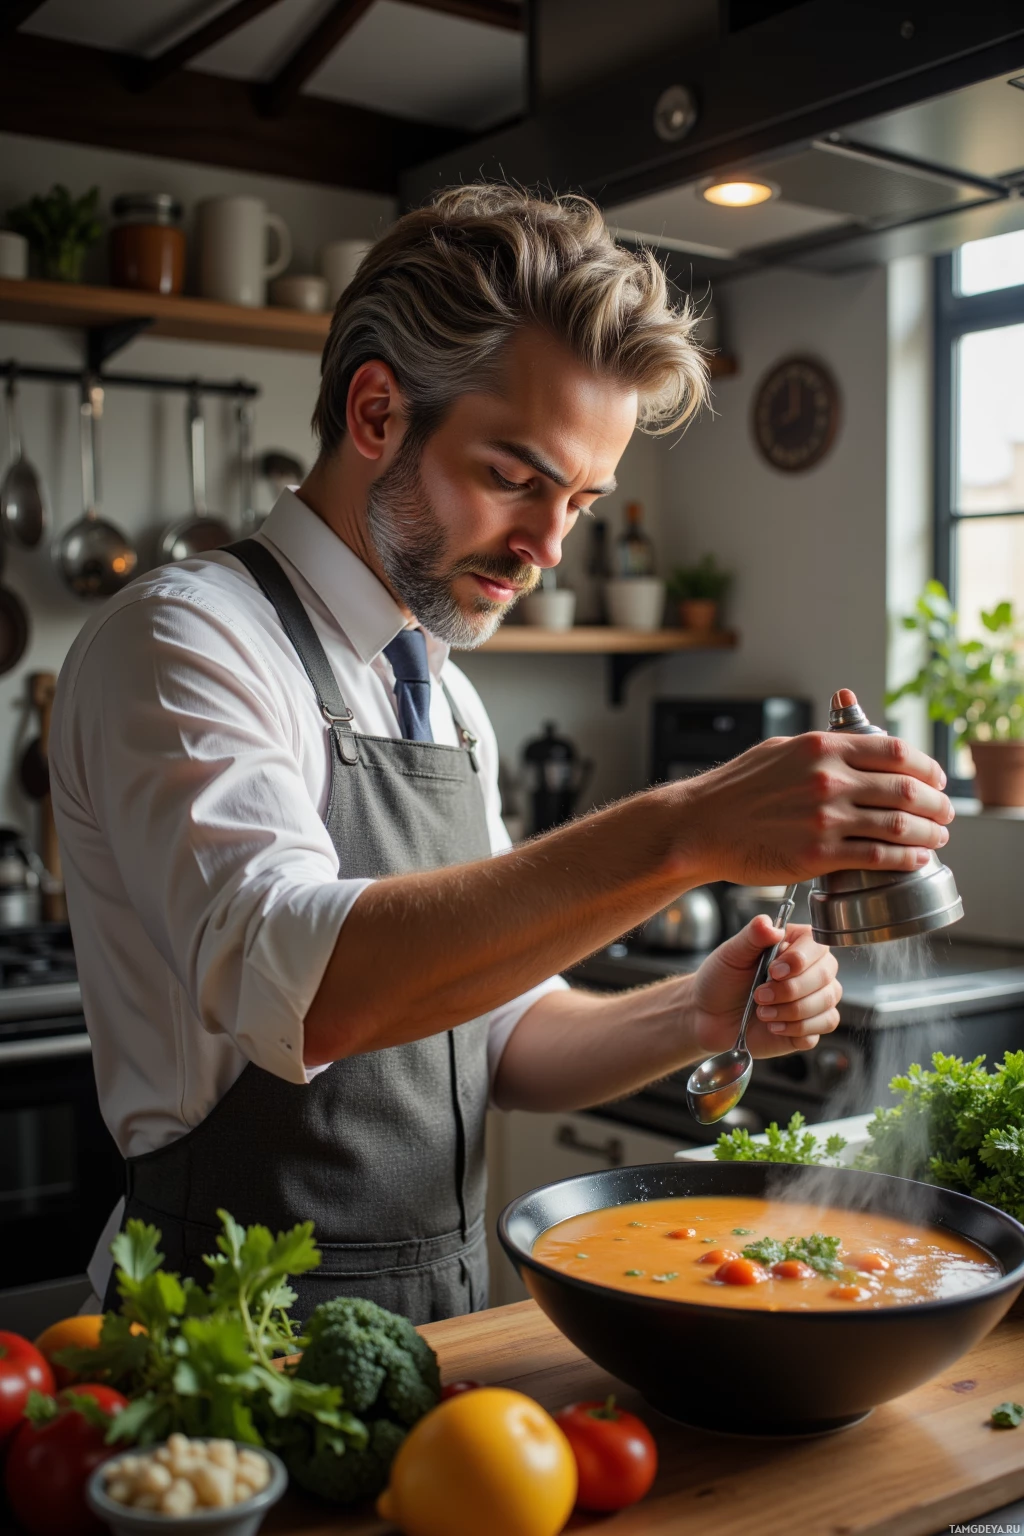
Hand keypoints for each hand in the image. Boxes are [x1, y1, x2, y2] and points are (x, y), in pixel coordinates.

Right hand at [672, 718, 953, 886]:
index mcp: (823, 747)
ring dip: (929, 834)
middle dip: (937, 804)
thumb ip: (822, 744)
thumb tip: (855, 737)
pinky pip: (877, 857)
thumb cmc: (736, 789)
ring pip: (899, 826)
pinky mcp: (818, 855)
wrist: (702, 826)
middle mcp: (829, 779)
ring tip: (937, 839)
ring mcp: (825, 818)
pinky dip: (905, 859)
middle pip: (906, 789)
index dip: (928, 767)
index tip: (938, 780)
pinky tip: (914, 860)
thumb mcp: (780, 749)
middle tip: (945, 814)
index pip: (897, 752)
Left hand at [689, 917, 840, 1059]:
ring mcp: (815, 998)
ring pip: (826, 1002)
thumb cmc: (722, 980)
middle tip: (759, 995)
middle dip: (789, 990)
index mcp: (795, 944)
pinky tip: (774, 1025)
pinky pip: (825, 1025)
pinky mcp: (812, 1025)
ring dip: (790, 1011)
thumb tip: (770, 924)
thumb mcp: (731, 953)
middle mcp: (811, 970)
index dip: (800, 960)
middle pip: (825, 976)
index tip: (774, 971)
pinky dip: (796, 1028)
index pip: (818, 945)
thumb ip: (752, 935)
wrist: (709, 1016)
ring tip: (762, 1011)